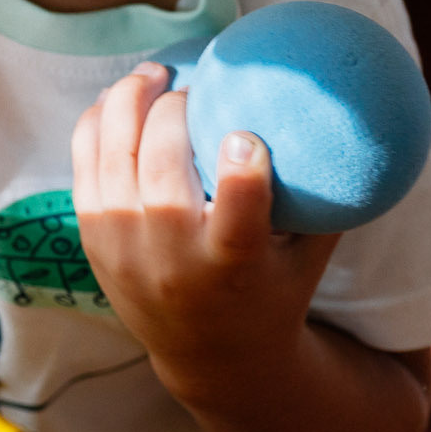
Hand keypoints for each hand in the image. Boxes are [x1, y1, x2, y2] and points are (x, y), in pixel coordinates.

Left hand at [71, 65, 338, 404]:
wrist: (210, 358)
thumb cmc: (273, 290)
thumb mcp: (309, 254)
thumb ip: (323, 197)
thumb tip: (345, 119)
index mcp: (232, 265)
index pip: (237, 214)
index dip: (242, 168)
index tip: (246, 134)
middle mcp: (171, 258)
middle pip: (163, 168)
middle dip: (173, 111)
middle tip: (191, 84)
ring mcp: (124, 247)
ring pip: (114, 156)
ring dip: (129, 102)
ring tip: (153, 73)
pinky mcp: (93, 238)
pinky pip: (85, 165)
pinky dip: (98, 122)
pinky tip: (118, 98)